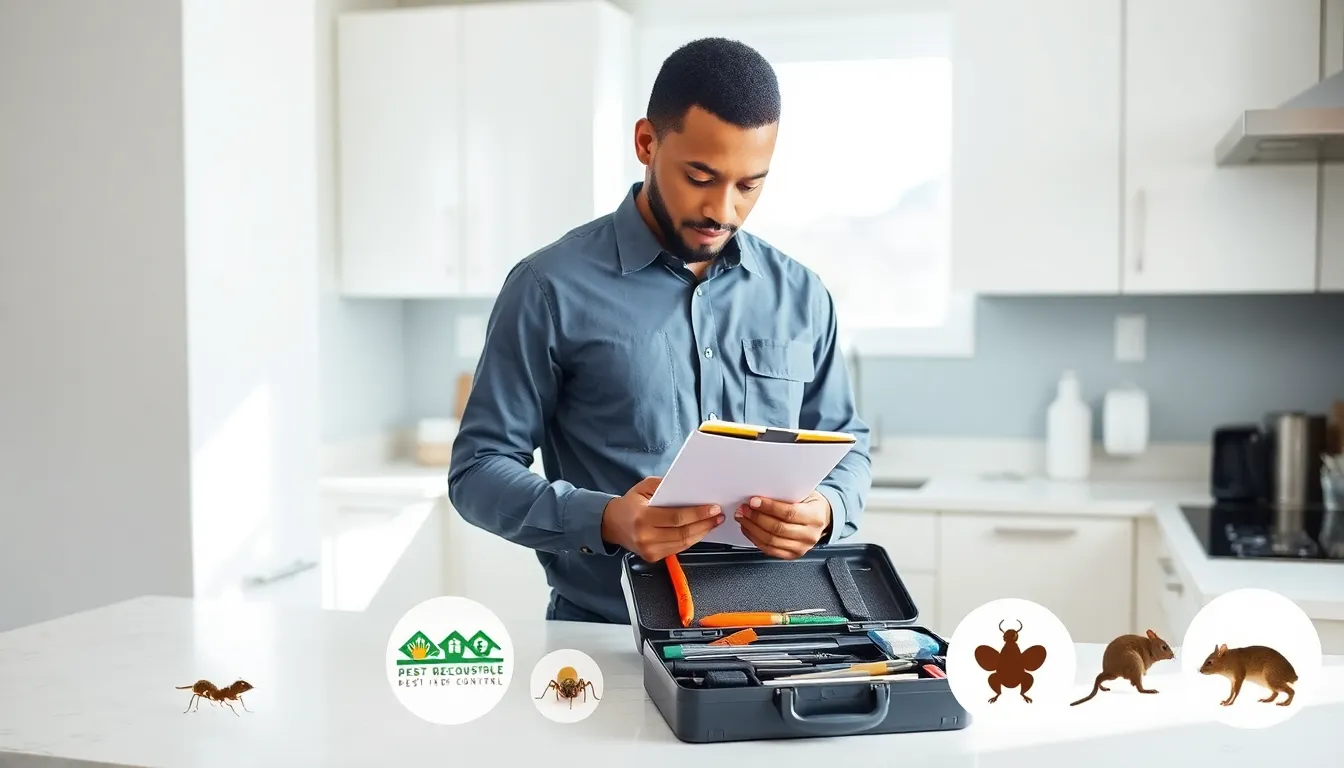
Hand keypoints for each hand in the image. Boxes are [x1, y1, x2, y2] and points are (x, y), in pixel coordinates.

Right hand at [600, 476, 724, 561]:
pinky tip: (700, 531)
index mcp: (642, 518)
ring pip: (683, 543)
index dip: (698, 514)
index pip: (676, 518)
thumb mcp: (644, 487)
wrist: (611, 524)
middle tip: (718, 516)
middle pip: (683, 533)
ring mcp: (649, 550)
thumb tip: (690, 488)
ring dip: (702, 533)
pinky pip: (678, 549)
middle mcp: (645, 537)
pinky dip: (692, 540)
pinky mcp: (653, 557)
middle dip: (705, 524)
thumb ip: (665, 485)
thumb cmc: (630, 504)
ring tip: (714, 523)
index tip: (713, 508)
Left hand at [735, 490, 831, 558]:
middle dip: (756, 517)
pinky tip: (748, 529)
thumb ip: (786, 495)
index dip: (769, 507)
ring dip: (752, 528)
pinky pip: (769, 550)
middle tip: (744, 509)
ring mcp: (801, 547)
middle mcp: (809, 534)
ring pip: (771, 540)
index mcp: (815, 516)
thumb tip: (761, 493)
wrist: (821, 517)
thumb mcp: (804, 493)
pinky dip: (755, 539)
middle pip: (777, 528)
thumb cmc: (810, 503)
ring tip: (743, 518)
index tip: (754, 501)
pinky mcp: (792, 555)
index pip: (789, 513)